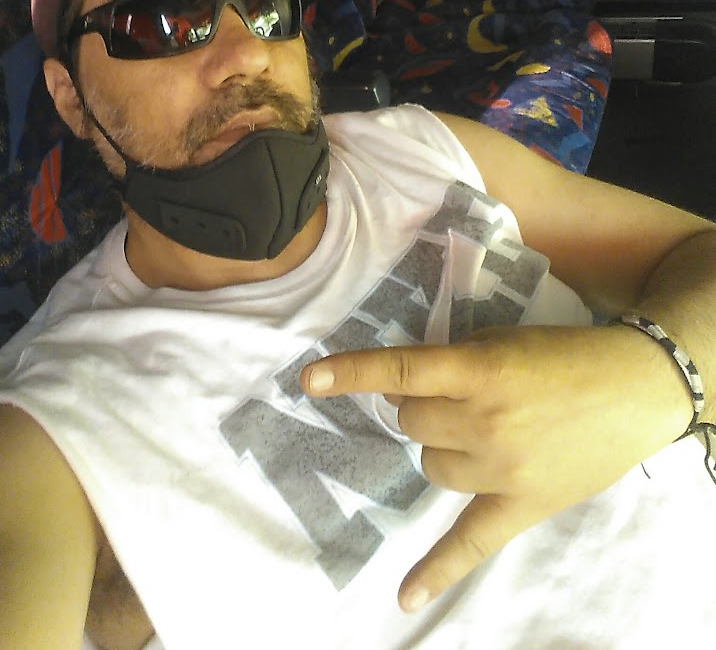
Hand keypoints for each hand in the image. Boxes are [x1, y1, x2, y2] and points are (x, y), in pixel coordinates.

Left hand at [300, 324, 691, 611]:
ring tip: (479, 435)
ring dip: (440, 448)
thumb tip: (401, 393)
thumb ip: (448, 366)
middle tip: (455, 399)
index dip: (350, 373)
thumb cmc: (560, 355)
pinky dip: (437, 569)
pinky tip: (406, 597)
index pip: (399, 372)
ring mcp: (501, 469)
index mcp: (477, 370)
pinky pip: (471, 542)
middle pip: (410, 424)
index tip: (309, 379)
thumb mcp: (497, 342)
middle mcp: (483, 421)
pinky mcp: (521, 505)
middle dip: (421, 409)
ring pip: (428, 465)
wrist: (632, 389)